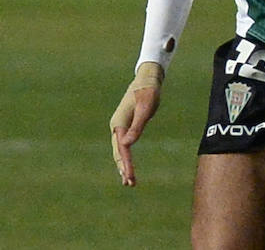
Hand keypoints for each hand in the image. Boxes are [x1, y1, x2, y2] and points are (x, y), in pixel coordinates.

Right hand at [110, 61, 162, 186]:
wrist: (146, 80)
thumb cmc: (148, 93)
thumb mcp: (146, 109)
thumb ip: (137, 127)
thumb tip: (127, 144)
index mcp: (119, 122)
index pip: (122, 148)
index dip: (126, 163)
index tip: (130, 176)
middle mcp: (116, 125)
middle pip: (118, 151)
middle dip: (123, 167)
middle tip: (130, 184)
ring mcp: (119, 126)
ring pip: (119, 149)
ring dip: (123, 164)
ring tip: (128, 181)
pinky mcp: (124, 126)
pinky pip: (122, 145)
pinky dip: (124, 157)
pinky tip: (127, 166)